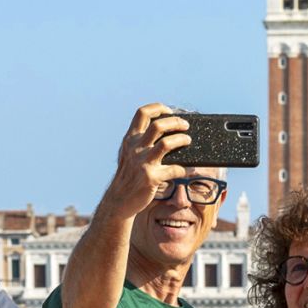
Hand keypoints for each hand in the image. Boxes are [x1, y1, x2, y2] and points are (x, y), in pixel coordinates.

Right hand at [101, 104, 190, 220]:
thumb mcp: (128, 153)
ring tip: (188, 141)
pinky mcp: (151, 178)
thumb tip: (164, 131)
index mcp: (130, 139)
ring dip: (182, 140)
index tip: (169, 111)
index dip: (158, 108)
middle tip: (186, 125)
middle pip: (158, 125)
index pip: (143, 113)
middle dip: (176, 122)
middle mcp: (135, 148)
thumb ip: (140, 141)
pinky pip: (174, 169)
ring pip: (167, 144)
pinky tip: (186, 170)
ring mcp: (143, 162)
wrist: (120, 200)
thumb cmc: (128, 175)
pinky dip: (183, 169)